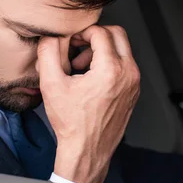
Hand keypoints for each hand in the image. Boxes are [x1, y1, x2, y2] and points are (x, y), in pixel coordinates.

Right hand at [37, 25, 140, 182]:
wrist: (87, 150)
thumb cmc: (72, 124)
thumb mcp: (51, 85)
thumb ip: (49, 53)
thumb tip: (52, 35)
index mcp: (111, 70)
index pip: (100, 32)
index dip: (81, 32)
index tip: (70, 41)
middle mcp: (128, 74)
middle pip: (117, 34)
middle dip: (95, 35)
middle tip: (78, 46)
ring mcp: (134, 83)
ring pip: (122, 49)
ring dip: (102, 50)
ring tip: (81, 65)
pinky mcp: (133, 90)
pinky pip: (125, 65)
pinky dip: (109, 63)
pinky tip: (91, 78)